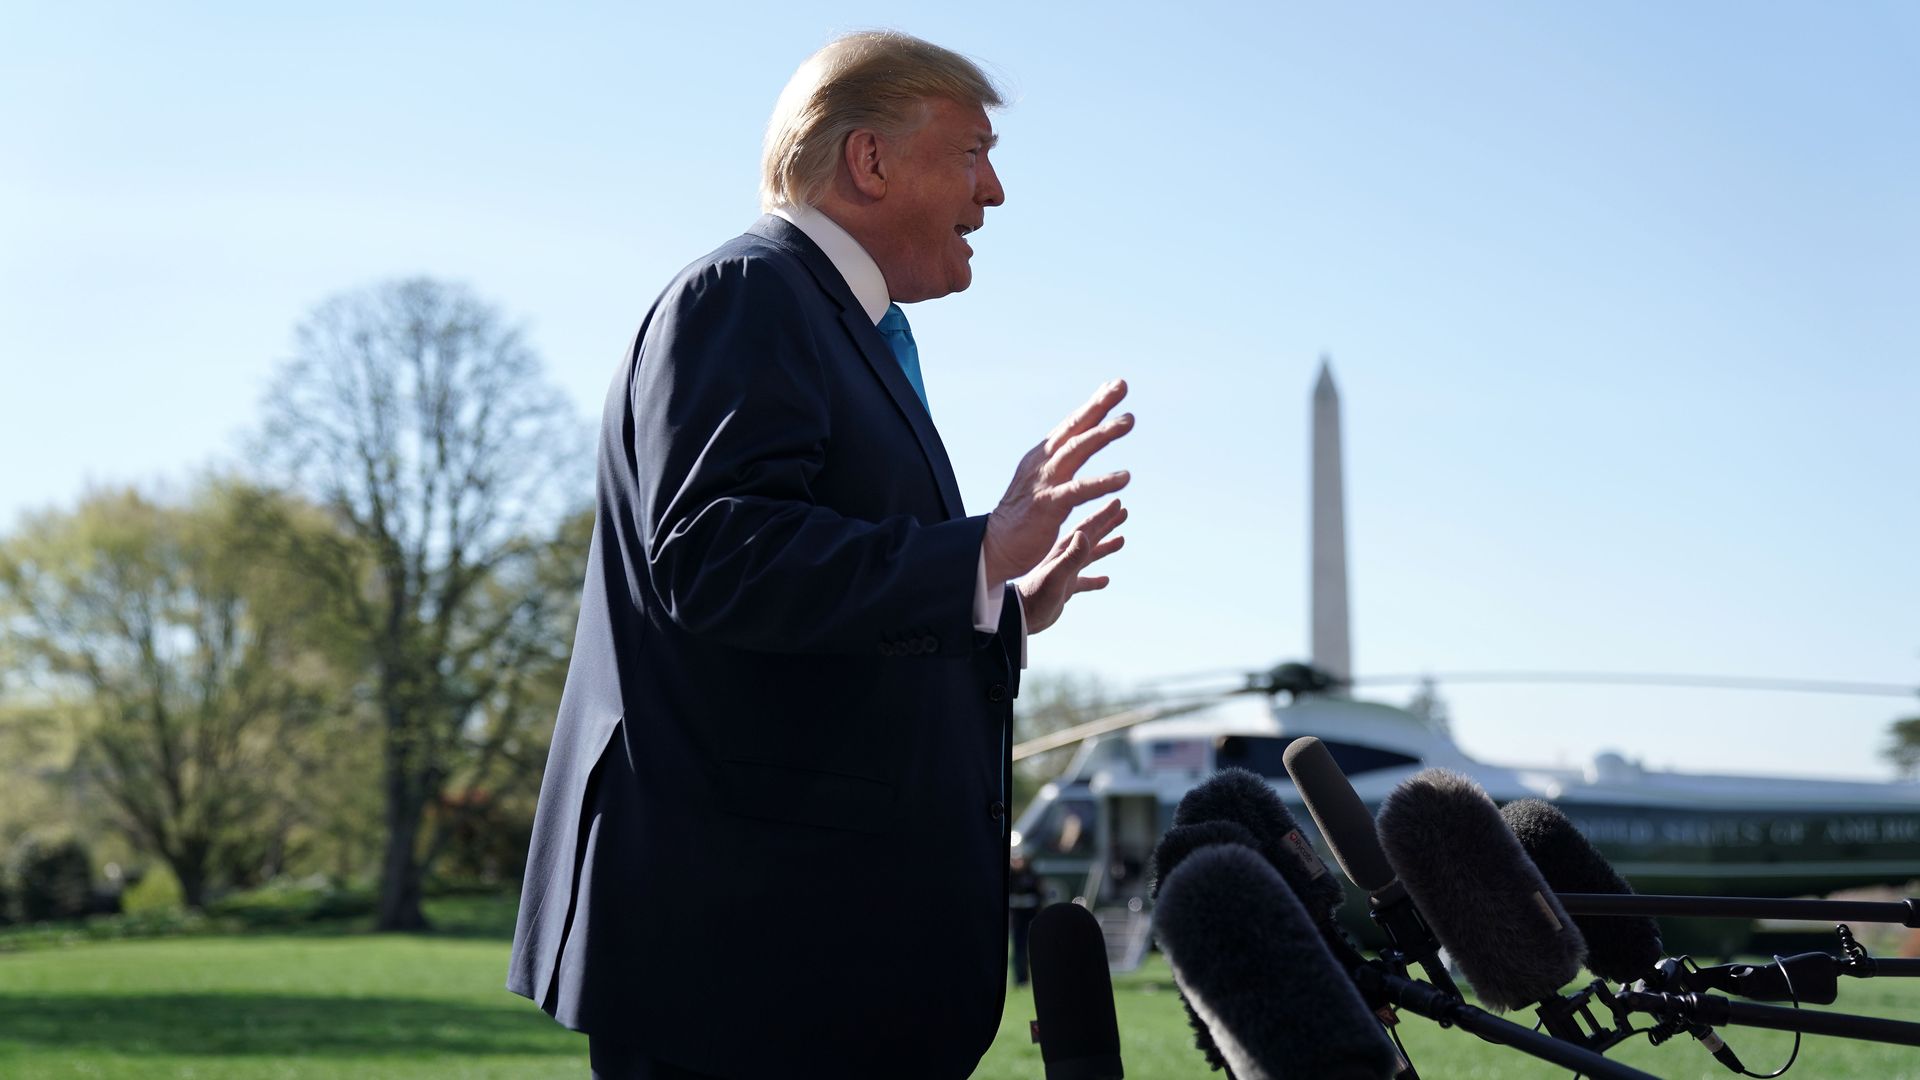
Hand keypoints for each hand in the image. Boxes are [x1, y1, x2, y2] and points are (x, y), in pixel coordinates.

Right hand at [983, 379, 1132, 584]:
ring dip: (1102, 433)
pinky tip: (1124, 478)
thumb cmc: (1023, 515)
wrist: (995, 545)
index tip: (1116, 385)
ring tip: (1128, 420)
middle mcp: (1042, 463)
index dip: (1094, 404)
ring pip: (1076, 450)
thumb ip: (1060, 460)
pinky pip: (1078, 490)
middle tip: (1121, 386)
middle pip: (1073, 427)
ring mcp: (1044, 482)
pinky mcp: (1047, 506)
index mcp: (1042, 456)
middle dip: (1098, 405)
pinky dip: (1101, 482)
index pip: (1071, 424)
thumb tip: (1081, 441)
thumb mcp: (1042, 480)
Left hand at [1017, 498, 1126, 633]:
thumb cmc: (1036, 595)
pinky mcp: (1064, 588)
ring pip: (1090, 556)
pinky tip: (1106, 581)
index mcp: (1064, 550)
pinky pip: (1085, 582)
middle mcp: (1065, 558)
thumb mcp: (1056, 575)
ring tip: (1121, 539)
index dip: (1103, 515)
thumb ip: (1071, 556)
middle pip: (1091, 536)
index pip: (1088, 528)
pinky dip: (1095, 580)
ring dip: (1105, 547)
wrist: (1019, 615)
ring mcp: (1065, 572)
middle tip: (1124, 512)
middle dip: (1107, 524)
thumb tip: (1084, 534)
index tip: (1118, 503)